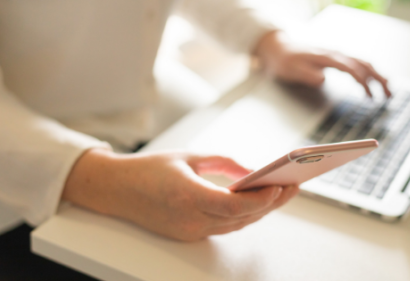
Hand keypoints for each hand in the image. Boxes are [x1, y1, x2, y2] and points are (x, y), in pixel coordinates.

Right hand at [63, 149, 298, 241]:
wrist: (117, 189)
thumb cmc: (149, 169)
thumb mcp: (189, 156)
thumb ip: (224, 164)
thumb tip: (252, 172)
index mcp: (187, 196)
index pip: (235, 205)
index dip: (262, 198)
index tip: (281, 185)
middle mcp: (190, 219)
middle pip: (242, 217)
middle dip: (271, 203)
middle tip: (293, 186)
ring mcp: (189, 231)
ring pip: (236, 225)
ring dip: (260, 211)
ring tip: (280, 193)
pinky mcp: (188, 235)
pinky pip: (224, 227)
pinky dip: (242, 216)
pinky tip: (256, 203)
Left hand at [254, 31, 391, 97]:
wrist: (277, 49)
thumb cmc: (284, 61)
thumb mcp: (291, 70)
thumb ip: (307, 75)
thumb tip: (323, 79)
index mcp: (327, 58)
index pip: (351, 68)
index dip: (362, 81)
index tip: (370, 94)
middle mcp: (335, 54)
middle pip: (364, 64)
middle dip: (379, 79)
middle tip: (389, 95)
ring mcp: (336, 56)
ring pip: (363, 64)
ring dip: (377, 77)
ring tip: (387, 92)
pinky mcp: (334, 59)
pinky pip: (356, 65)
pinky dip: (368, 74)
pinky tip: (369, 84)